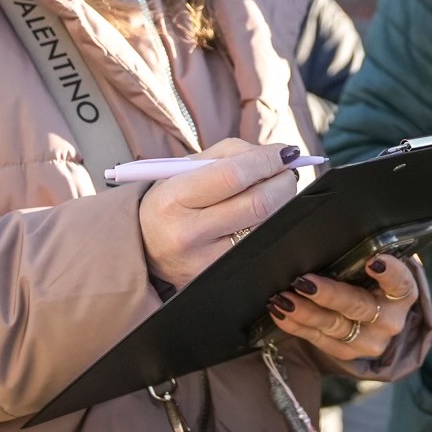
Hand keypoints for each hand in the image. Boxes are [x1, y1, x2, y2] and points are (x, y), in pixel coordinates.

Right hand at [138, 140, 299, 288]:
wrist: (144, 246)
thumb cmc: (172, 200)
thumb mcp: (186, 169)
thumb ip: (231, 154)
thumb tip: (278, 155)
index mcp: (173, 199)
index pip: (234, 176)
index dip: (267, 161)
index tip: (285, 152)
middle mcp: (188, 234)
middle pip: (258, 204)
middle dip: (283, 182)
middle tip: (287, 172)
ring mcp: (205, 262)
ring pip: (266, 227)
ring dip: (282, 203)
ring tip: (275, 190)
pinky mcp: (220, 278)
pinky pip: (260, 247)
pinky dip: (272, 225)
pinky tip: (267, 215)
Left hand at [267, 255, 419, 362]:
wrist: (375, 312)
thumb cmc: (368, 277)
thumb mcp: (372, 262)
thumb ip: (359, 252)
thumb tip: (322, 235)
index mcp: (402, 293)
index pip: (401, 283)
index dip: (390, 273)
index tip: (373, 262)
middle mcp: (389, 320)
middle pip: (359, 307)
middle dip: (329, 295)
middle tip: (304, 282)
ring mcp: (369, 340)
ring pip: (334, 326)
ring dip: (305, 312)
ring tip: (282, 298)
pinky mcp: (347, 352)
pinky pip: (318, 340)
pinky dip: (296, 326)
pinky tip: (280, 312)